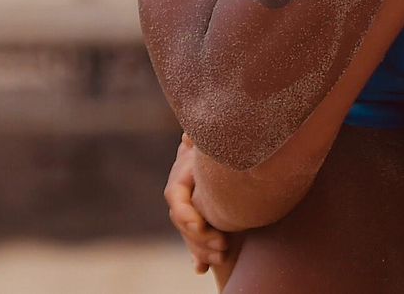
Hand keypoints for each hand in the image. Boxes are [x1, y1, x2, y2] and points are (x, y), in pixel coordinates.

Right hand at [165, 134, 239, 279]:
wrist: (228, 154)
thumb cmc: (220, 147)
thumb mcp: (211, 147)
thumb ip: (198, 146)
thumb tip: (188, 134)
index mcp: (181, 179)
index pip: (176, 200)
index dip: (186, 214)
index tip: (200, 225)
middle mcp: (181, 197)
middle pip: (184, 223)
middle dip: (201, 237)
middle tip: (223, 245)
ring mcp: (189, 212)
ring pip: (190, 236)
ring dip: (203, 250)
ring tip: (222, 257)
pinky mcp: (200, 224)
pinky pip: (196, 244)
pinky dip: (199, 257)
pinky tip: (201, 269)